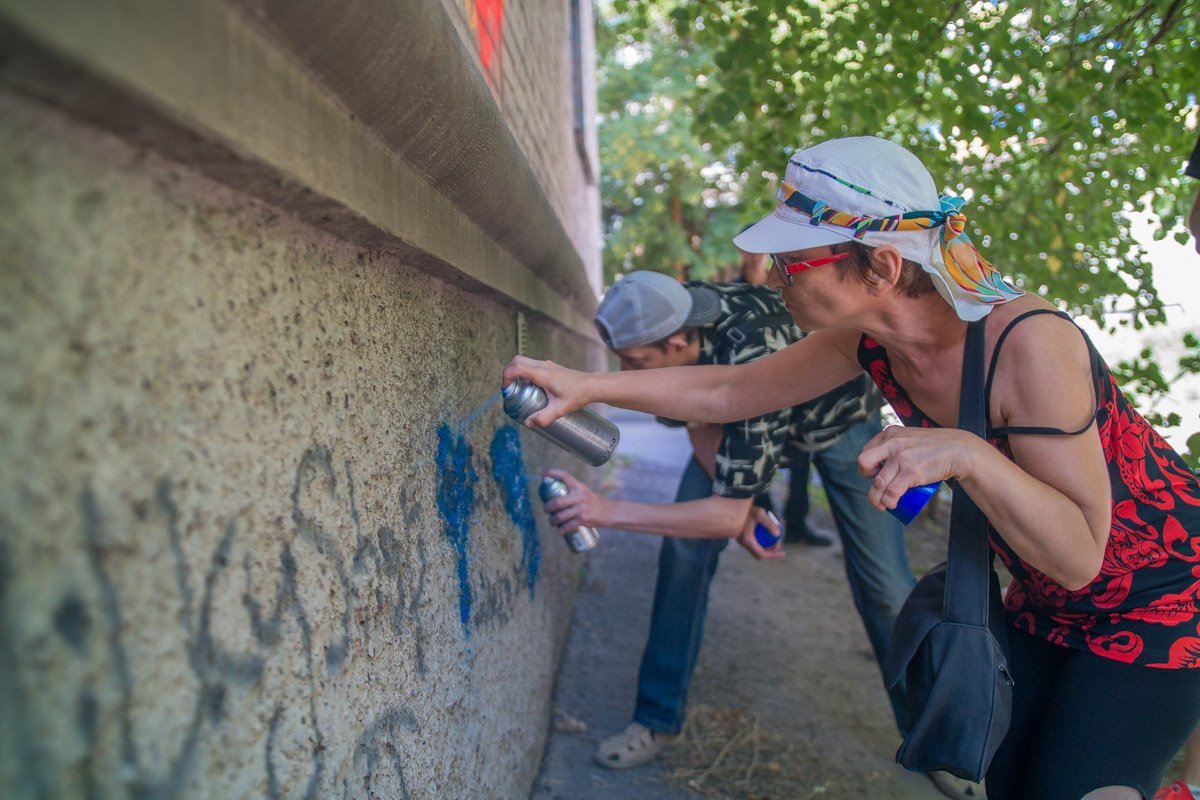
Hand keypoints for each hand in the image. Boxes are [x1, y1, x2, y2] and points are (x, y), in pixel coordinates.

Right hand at [501, 356, 591, 427]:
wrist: (592, 386)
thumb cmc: (577, 395)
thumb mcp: (559, 409)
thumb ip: (543, 417)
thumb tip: (528, 423)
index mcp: (542, 374)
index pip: (517, 367)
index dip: (506, 376)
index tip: (506, 388)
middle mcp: (543, 366)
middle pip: (517, 360)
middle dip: (508, 372)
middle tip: (508, 388)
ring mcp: (547, 365)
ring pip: (524, 361)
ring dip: (516, 371)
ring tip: (517, 388)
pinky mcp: (550, 367)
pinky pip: (531, 364)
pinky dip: (524, 372)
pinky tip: (529, 387)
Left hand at [542, 469, 610, 534]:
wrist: (608, 511)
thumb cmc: (592, 501)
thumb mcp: (583, 491)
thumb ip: (571, 491)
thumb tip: (551, 494)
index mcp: (579, 486)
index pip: (565, 476)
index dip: (553, 473)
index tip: (543, 474)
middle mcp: (580, 496)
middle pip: (557, 502)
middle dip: (548, 507)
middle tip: (545, 509)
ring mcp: (581, 508)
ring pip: (560, 516)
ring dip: (552, 520)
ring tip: (552, 522)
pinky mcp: (583, 519)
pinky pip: (568, 526)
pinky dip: (561, 530)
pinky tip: (559, 532)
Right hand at [736, 507, 785, 560]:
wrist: (734, 507)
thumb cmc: (747, 509)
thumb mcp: (760, 514)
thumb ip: (769, 524)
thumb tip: (777, 534)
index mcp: (748, 540)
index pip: (762, 554)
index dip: (773, 555)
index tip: (783, 553)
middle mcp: (744, 543)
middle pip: (760, 554)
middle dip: (771, 551)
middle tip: (778, 542)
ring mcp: (742, 541)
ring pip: (757, 550)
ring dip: (767, 546)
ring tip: (774, 538)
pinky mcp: (743, 538)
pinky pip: (754, 545)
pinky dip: (762, 542)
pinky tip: (766, 534)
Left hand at [856, 425, 977, 511]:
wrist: (959, 450)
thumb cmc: (935, 447)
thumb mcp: (910, 437)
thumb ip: (898, 443)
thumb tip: (885, 462)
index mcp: (890, 433)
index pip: (866, 451)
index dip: (868, 466)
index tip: (876, 474)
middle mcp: (892, 443)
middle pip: (863, 463)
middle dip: (865, 477)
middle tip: (876, 486)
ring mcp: (900, 458)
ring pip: (877, 483)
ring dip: (876, 498)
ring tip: (882, 504)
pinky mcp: (910, 472)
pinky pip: (891, 492)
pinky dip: (888, 502)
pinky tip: (891, 505)